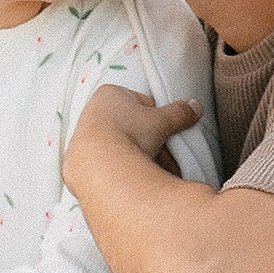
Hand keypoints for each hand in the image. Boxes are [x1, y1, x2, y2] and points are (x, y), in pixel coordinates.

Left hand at [64, 85, 200, 192]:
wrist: (97, 164)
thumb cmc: (129, 134)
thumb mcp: (161, 121)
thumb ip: (178, 113)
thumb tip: (195, 107)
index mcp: (109, 94)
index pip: (140, 103)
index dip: (155, 119)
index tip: (161, 133)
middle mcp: (91, 111)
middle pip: (128, 125)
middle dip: (145, 140)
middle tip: (157, 153)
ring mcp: (81, 136)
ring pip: (116, 145)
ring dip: (132, 155)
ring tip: (145, 168)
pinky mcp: (77, 160)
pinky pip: (104, 163)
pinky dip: (117, 169)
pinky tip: (127, 178)